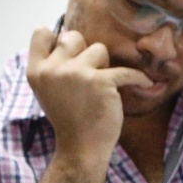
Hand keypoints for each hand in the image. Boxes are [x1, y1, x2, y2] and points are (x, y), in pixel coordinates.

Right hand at [25, 26, 148, 166]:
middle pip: (74, 36)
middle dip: (85, 51)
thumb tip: (70, 40)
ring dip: (105, 65)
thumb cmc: (69, 119)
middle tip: (91, 73)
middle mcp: (53, 69)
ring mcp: (76, 73)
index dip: (57, 38)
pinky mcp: (101, 81)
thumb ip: (54, 67)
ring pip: (99, 49)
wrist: (81, 149)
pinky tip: (146, 83)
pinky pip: (126, 70)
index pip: (40, 33)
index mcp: (36, 71)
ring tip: (104, 86)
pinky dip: (139, 78)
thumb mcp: (48, 90)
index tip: (71, 52)